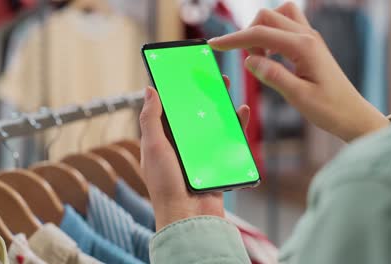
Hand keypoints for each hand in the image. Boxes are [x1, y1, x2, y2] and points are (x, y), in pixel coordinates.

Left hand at [140, 76, 249, 229]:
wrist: (189, 217)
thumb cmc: (166, 185)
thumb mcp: (154, 147)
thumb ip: (151, 119)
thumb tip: (149, 90)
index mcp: (162, 140)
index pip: (168, 110)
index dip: (175, 92)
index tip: (182, 73)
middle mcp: (180, 144)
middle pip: (193, 113)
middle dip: (200, 94)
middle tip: (209, 75)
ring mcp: (199, 152)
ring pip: (211, 123)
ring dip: (219, 105)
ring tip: (225, 86)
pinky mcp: (216, 160)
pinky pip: (227, 139)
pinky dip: (235, 125)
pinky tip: (241, 112)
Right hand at [209, 2, 388, 141]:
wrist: (352, 114)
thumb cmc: (329, 108)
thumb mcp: (298, 96)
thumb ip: (273, 75)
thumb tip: (249, 60)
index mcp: (303, 47)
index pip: (260, 34)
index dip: (234, 39)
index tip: (214, 45)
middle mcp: (307, 36)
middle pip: (267, 17)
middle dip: (247, 35)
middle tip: (248, 62)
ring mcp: (309, 37)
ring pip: (277, 15)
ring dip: (261, 31)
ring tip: (260, 57)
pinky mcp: (309, 44)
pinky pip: (286, 26)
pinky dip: (271, 35)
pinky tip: (271, 56)